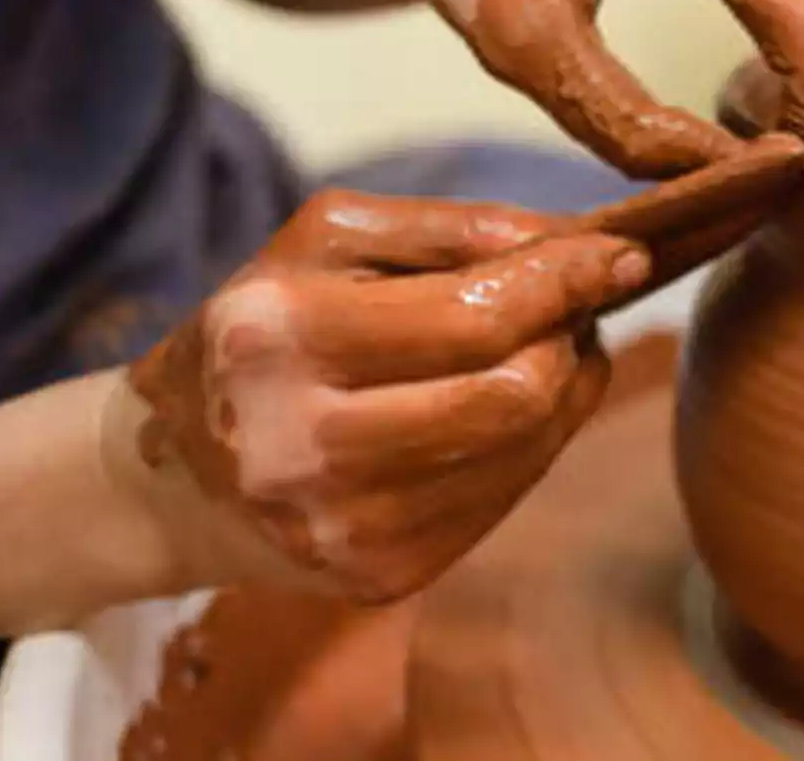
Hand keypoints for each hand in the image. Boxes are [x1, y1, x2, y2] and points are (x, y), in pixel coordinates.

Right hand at [120, 190, 648, 602]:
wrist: (175, 476)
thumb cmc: (263, 329)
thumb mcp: (325, 242)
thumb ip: (448, 226)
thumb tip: (570, 238)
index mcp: (278, 338)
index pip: (473, 317)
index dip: (567, 282)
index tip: (627, 254)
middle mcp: (303, 446)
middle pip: (514, 395)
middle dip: (569, 339)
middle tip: (573, 308)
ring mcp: (345, 527)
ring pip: (526, 449)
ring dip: (564, 389)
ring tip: (544, 350)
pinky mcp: (382, 576)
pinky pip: (508, 498)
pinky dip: (533, 442)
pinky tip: (506, 409)